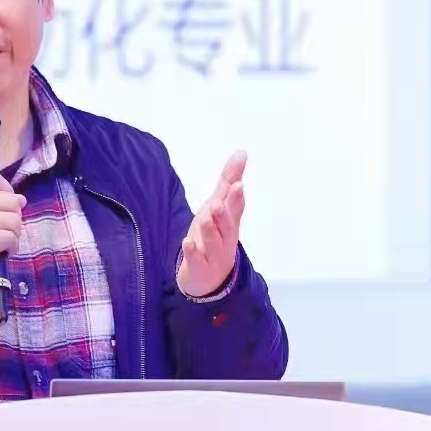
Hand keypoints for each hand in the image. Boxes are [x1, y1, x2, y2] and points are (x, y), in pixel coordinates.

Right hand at [0, 172, 25, 291]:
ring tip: (3, 242)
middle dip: (14, 217)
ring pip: (14, 220)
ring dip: (14, 234)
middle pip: (10, 200)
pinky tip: (2, 252)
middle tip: (5, 230)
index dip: (8, 191)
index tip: (7, 206)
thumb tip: (20, 199)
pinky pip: (11, 238)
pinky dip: (12, 247)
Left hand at [177, 151, 246, 297]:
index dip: (237, 198)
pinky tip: (188, 242)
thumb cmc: (214, 235)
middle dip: (225, 214)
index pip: (236, 208)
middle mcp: (224, 238)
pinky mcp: (199, 268)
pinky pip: (197, 260)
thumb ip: (230, 179)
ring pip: (214, 242)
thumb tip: (242, 152)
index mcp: (230, 222)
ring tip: (207, 217)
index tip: (238, 184)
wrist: (208, 278)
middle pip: (227, 226)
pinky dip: (193, 252)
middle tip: (219, 202)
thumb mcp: (219, 205)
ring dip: (211, 230)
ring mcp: (213, 254)